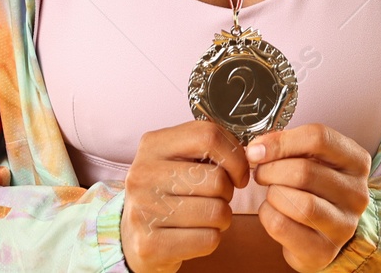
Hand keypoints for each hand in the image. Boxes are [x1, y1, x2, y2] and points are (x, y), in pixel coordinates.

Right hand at [120, 119, 250, 272]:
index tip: (238, 172)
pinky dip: (211, 239)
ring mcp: (143, 210)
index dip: (235, 155)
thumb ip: (205, 148)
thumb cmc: (165, 195)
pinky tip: (194, 234)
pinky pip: (209, 239)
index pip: (208, 135)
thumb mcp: (175, 160)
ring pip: (217, 211)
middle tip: (215, 198)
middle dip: (227, 192)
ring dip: (222, 218)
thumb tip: (248, 153)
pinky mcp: (150, 245)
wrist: (133, 238)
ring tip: (205, 217)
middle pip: (216, 178)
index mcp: (152, 145)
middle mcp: (143, 174)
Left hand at [247, 123, 371, 271]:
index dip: (281, 142)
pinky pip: (282, 226)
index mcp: (357, 161)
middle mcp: (357, 193)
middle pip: (304, 171)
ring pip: (297, 202)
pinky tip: (272, 212)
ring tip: (271, 193)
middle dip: (270, 170)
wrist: (324, 234)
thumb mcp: (312, 160)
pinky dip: (267, 215)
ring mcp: (344, 225)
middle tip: (260, 173)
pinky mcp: (324, 250)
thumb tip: (257, 148)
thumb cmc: (314, 189)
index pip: (319, 138)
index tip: (256, 150)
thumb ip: (289, 146)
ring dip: (272, 194)